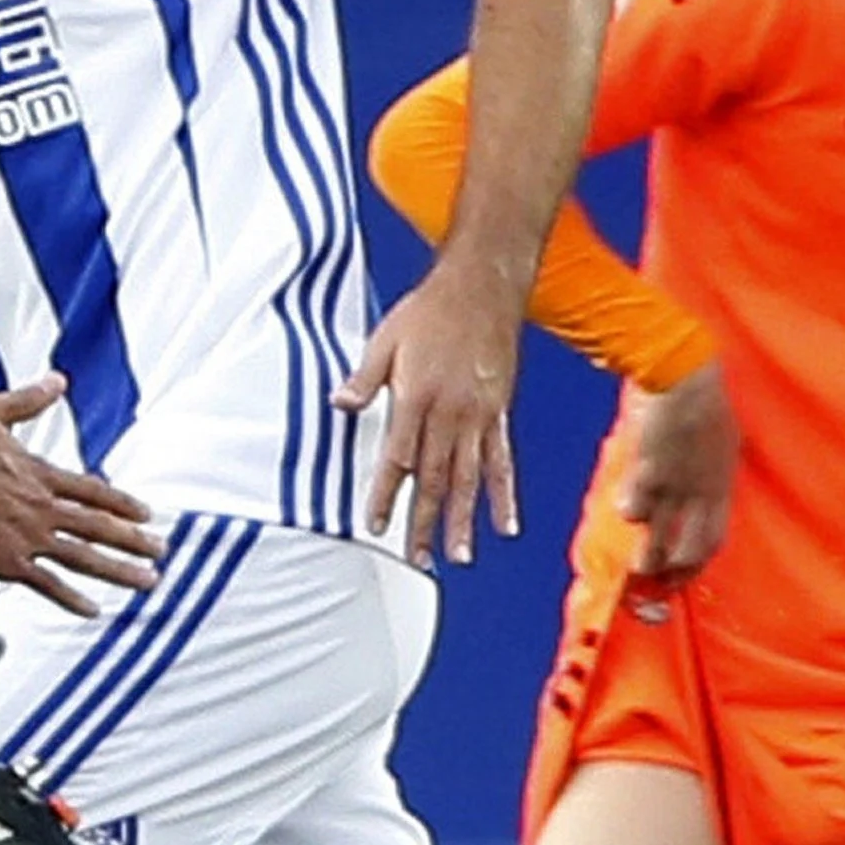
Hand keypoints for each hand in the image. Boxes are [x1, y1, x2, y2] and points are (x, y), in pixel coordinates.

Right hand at [0, 373, 165, 614]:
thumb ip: (30, 400)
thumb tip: (55, 381)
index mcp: (39, 472)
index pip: (92, 492)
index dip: (122, 505)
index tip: (146, 514)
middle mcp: (42, 505)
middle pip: (99, 526)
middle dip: (135, 540)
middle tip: (161, 552)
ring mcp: (27, 535)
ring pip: (85, 557)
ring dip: (119, 571)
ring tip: (147, 582)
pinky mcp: (6, 560)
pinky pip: (47, 584)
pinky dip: (72, 598)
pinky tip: (92, 610)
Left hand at [334, 259, 527, 565]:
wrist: (483, 286)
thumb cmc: (431, 309)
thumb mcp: (386, 338)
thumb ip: (364, 378)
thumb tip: (339, 404)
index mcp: (416, 397)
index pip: (398, 459)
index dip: (386, 494)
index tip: (376, 524)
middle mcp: (450, 414)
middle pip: (435, 479)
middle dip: (425, 522)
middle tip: (418, 558)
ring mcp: (479, 417)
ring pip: (470, 479)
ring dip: (463, 521)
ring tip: (458, 557)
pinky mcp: (499, 414)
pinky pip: (502, 462)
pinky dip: (503, 495)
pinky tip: (505, 524)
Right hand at [615, 364, 738, 583]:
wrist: (684, 378)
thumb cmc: (708, 403)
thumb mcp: (725, 443)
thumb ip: (714, 472)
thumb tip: (709, 490)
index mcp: (721, 487)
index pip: (714, 540)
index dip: (699, 564)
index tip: (686, 574)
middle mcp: (699, 495)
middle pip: (688, 550)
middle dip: (673, 573)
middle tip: (659, 580)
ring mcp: (674, 487)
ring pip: (658, 540)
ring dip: (647, 559)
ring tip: (639, 566)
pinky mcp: (647, 473)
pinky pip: (635, 508)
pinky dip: (630, 512)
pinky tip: (625, 510)